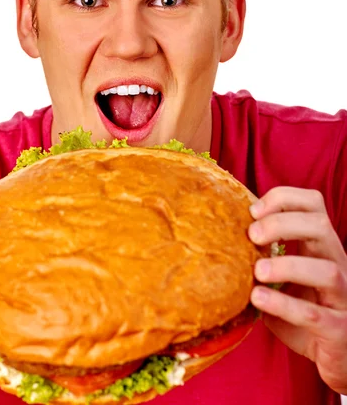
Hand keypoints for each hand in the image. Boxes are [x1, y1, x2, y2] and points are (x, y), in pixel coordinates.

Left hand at [248, 187, 346, 394]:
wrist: (335, 355)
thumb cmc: (303, 308)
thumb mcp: (284, 277)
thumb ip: (262, 257)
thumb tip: (218, 236)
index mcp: (321, 246)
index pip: (313, 203)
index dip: (285, 198)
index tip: (253, 210)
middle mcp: (336, 264)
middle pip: (321, 226)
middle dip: (283, 223)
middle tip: (252, 235)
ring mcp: (342, 296)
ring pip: (325, 270)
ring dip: (287, 266)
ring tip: (257, 271)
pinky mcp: (338, 328)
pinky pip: (314, 314)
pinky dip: (284, 304)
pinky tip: (258, 299)